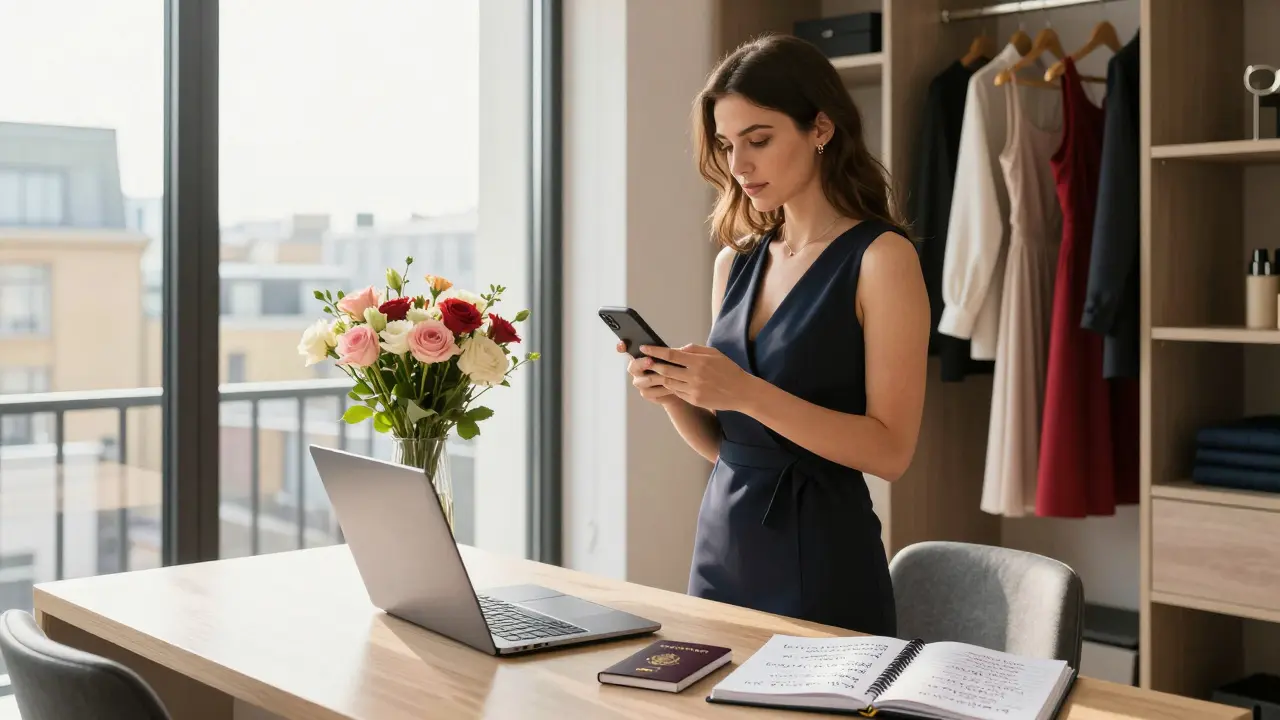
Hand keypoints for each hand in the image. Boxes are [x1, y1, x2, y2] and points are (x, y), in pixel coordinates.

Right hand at [618, 341, 683, 406]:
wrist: (680, 387)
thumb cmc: (675, 367)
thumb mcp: (675, 356)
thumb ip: (675, 352)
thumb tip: (684, 349)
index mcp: (640, 355)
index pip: (626, 350)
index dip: (622, 347)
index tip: (622, 345)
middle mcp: (636, 369)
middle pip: (633, 366)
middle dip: (642, 363)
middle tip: (650, 361)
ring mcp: (640, 382)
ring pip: (645, 380)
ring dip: (658, 377)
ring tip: (670, 375)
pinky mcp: (647, 394)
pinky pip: (653, 392)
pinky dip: (664, 389)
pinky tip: (673, 387)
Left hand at [640, 344, 755, 411]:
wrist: (742, 392)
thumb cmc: (729, 369)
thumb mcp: (715, 353)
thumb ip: (695, 349)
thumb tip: (678, 349)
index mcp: (699, 361)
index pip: (671, 355)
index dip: (655, 351)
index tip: (644, 348)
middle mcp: (695, 376)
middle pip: (666, 370)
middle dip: (653, 365)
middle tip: (644, 361)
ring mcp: (694, 390)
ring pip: (669, 382)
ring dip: (660, 377)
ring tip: (654, 372)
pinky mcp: (695, 400)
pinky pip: (677, 392)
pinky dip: (672, 386)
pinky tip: (669, 382)